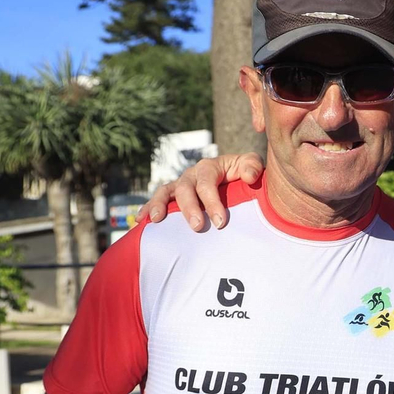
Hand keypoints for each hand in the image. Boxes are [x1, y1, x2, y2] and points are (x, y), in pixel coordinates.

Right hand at [142, 153, 264, 229]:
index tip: (220, 222)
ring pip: (165, 192)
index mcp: (209, 167)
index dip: (212, 201)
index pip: (206, 183)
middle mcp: (191, 175)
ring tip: (156, 220)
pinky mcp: (172, 198)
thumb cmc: (244, 175)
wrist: (236, 181)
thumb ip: (252, 167)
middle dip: (189, 208)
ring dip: (159, 205)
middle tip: (197, 227)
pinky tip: (140, 221)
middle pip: (185, 189)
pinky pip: (157, 201)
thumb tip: (250, 177)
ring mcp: (180, 186)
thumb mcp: (251, 166)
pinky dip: (147, 209)